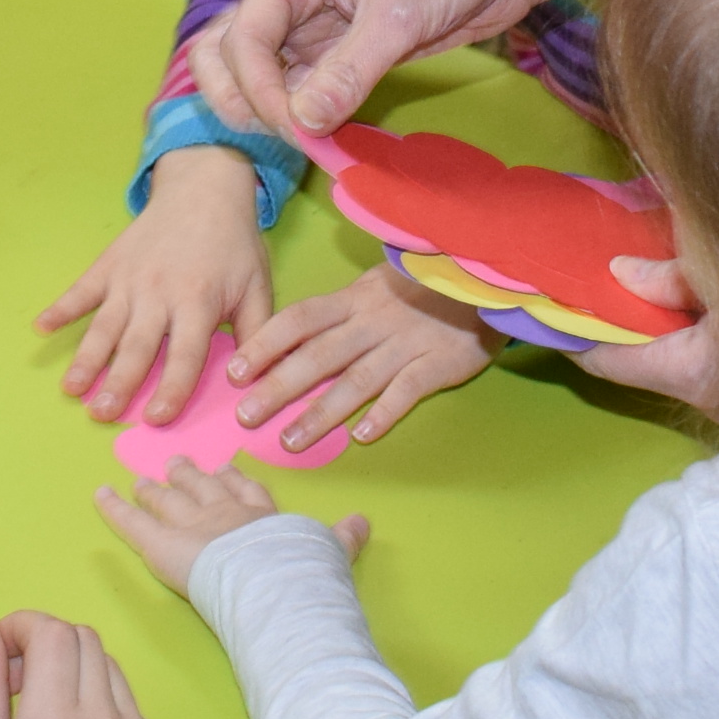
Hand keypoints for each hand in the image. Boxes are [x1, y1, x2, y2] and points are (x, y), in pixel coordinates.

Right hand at [40, 151, 276, 423]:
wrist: (204, 189)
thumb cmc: (233, 245)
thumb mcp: (257, 287)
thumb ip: (255, 334)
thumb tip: (252, 380)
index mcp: (199, 302)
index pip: (185, 355)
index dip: (172, 389)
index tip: (155, 418)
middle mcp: (160, 293)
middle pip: (137, 347)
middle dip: (118, 383)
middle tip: (101, 415)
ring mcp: (129, 279)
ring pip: (105, 326)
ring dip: (87, 359)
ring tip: (71, 389)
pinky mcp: (109, 265)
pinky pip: (81, 290)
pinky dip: (60, 308)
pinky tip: (40, 327)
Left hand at [96, 459, 370, 595]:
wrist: (275, 581)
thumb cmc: (304, 571)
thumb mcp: (331, 549)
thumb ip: (342, 536)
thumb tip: (363, 522)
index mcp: (263, 514)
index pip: (245, 490)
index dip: (234, 480)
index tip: (226, 468)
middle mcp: (224, 511)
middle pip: (203, 488)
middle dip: (190, 475)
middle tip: (178, 462)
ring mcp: (191, 524)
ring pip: (168, 501)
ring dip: (153, 490)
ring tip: (141, 479)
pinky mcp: (162, 543)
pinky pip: (133, 523)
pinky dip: (114, 508)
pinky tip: (100, 494)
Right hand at [190, 0, 544, 147]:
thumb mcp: (400, 13)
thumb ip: (348, 70)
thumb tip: (303, 123)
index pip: (241, 36)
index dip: (257, 89)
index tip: (294, 127)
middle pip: (231, 55)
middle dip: (247, 100)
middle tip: (291, 136)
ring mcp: (316, 27)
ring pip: (263, 77)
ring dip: (274, 113)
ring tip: (308, 144)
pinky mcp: (344, 52)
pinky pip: (305, 90)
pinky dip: (307, 116)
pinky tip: (327, 140)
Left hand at [233, 266, 491, 446]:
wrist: (483, 278)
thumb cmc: (422, 288)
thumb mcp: (376, 286)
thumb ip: (340, 313)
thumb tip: (290, 342)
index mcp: (354, 299)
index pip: (299, 320)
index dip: (265, 344)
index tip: (235, 371)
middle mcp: (373, 321)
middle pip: (318, 355)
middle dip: (279, 386)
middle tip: (246, 415)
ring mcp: (406, 342)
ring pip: (356, 379)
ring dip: (321, 412)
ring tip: (291, 440)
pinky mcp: (439, 361)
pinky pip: (408, 388)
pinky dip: (386, 411)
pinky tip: (364, 435)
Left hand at [563, 266, 718, 428]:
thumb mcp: (717, 264)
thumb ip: (660, 276)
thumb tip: (620, 276)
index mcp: (694, 377)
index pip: (613, 363)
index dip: (578, 335)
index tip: (551, 312)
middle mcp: (717, 403)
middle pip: (649, 365)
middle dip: (625, 329)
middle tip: (597, 289)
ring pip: (686, 365)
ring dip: (665, 333)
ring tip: (641, 291)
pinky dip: (701, 338)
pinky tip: (697, 304)